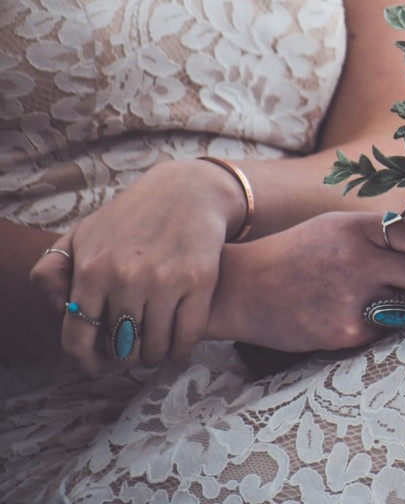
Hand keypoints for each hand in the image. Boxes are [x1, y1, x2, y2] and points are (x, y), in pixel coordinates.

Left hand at [29, 159, 245, 373]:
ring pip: (154, 347)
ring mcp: (165, 280)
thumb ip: (52, 272)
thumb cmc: (131, 218)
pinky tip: (178, 346)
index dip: (87, 361)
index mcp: (91, 269)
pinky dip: (181, 350)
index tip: (98, 365)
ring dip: (154, 356)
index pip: (78, 338)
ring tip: (155, 348)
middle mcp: (126, 277)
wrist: (187, 191)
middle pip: (120, 348)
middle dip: (125, 356)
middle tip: (133, 349)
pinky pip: (187, 336)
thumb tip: (58, 311)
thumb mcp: (82, 234)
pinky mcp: (200, 280)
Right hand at [206, 211, 404, 352]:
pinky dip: (380, 327)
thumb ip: (380, 234)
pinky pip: (385, 332)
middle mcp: (360, 261)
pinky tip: (350, 316)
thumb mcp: (336, 227)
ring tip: (382, 298)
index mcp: (359, 228)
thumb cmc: (295, 255)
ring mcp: (353, 299)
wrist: (240, 289)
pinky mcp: (345, 333)